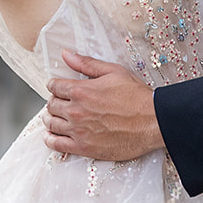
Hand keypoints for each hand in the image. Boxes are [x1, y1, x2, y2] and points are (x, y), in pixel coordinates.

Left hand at [45, 52, 164, 161]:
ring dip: (50, 119)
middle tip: (60, 102)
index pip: (54, 86)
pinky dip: (50, 140)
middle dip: (54, 101)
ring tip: (55, 117)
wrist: (153, 122)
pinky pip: (56, 145)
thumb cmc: (137, 97)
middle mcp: (76, 111)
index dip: (55, 85)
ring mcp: (78, 131)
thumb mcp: (113, 71)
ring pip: (51, 124)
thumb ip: (86, 63)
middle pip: (51, 105)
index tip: (58, 87)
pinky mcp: (84, 148)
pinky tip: (51, 136)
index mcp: (81, 90)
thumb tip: (66, 55)